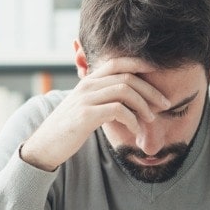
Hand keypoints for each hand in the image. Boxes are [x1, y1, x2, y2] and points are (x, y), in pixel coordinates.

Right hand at [19, 57, 171, 170]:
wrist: (44, 146)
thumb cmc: (68, 130)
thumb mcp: (85, 109)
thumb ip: (101, 100)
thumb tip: (126, 102)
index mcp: (87, 81)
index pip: (117, 63)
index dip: (140, 64)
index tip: (157, 74)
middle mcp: (87, 86)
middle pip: (127, 77)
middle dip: (150, 90)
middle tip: (165, 103)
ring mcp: (86, 99)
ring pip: (125, 90)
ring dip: (144, 105)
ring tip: (151, 118)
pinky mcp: (86, 115)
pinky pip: (118, 110)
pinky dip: (132, 119)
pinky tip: (135, 129)